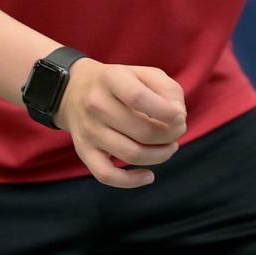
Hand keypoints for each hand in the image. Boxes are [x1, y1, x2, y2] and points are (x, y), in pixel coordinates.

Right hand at [56, 59, 187, 187]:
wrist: (74, 90)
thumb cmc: (120, 83)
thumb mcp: (144, 73)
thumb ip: (168, 90)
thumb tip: (178, 118)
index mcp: (111, 78)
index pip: (139, 98)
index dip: (166, 112)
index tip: (180, 117)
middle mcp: (96, 104)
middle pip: (142, 130)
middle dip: (170, 135)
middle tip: (177, 131)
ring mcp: (89, 130)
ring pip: (131, 154)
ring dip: (160, 155)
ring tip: (169, 147)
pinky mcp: (84, 152)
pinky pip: (107, 175)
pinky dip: (131, 181)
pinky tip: (148, 176)